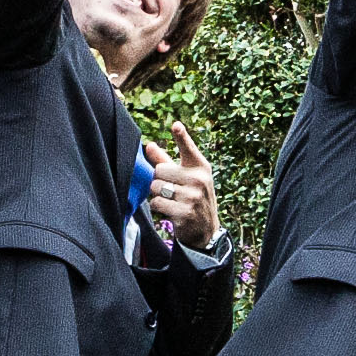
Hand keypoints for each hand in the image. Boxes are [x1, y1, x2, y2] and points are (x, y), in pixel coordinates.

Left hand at [148, 122, 219, 248]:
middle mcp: (199, 179)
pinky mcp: (184, 212)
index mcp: (200, 167)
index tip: (176, 125)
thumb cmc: (192, 197)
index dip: (181, 136)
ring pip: (156, 187)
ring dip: (158, 195)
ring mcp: (192, 196)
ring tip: (172, 201)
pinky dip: (158, 208)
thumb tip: (149, 145)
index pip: (188, 148)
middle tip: (172, 190)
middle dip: (159, 181)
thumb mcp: (186, 177)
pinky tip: (170, 211)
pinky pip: (156, 203)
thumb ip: (166, 161)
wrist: (206, 230)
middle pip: (159, 170)